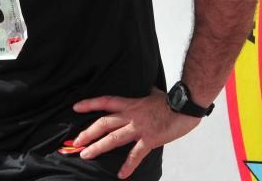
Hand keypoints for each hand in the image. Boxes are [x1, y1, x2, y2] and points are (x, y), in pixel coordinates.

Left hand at [72, 88, 200, 178]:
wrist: (186, 105)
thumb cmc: (172, 100)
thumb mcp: (153, 93)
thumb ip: (145, 93)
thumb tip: (146, 89)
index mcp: (130, 103)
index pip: (105, 102)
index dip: (89, 104)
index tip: (75, 108)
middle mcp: (131, 115)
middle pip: (104, 123)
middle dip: (87, 133)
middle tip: (75, 142)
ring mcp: (139, 128)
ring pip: (113, 138)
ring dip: (98, 147)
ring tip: (85, 155)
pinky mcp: (150, 139)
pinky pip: (136, 154)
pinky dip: (128, 166)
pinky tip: (121, 174)